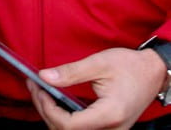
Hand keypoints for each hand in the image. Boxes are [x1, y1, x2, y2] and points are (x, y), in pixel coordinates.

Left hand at [26, 47, 166, 128]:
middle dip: (46, 112)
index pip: (69, 125)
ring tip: (42, 94)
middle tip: (35, 88)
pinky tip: (56, 103)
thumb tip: (45, 76)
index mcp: (109, 115)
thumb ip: (71, 72)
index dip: (48, 109)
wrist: (153, 72)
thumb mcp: (99, 63)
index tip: (37, 89)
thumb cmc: (130, 66)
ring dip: (54, 117)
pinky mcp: (110, 129)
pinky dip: (66, 120)